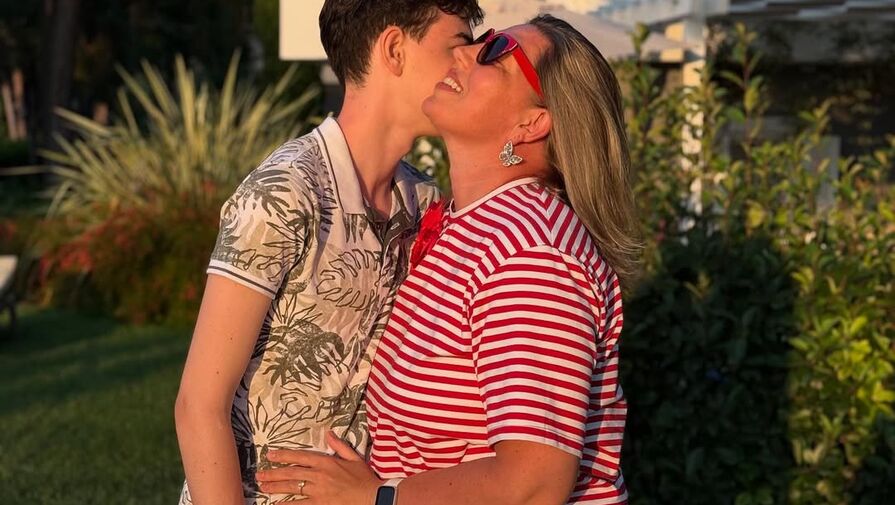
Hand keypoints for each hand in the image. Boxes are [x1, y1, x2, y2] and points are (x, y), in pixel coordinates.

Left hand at [256, 431, 382, 504]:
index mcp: (327, 462)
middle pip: (291, 473)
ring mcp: (318, 491)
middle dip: (273, 473)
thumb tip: (329, 433)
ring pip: (292, 488)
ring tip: (263, 487)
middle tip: (259, 474)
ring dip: (275, 487)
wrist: (373, 498)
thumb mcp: (354, 458)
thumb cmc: (365, 479)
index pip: (300, 456)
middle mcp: (319, 475)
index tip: (271, 455)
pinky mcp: (319, 504)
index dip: (284, 455)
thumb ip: (340, 446)